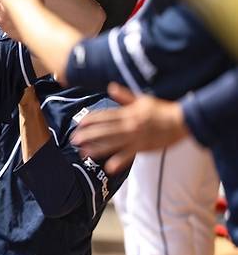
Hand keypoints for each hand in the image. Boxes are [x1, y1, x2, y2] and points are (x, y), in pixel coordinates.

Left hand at [71, 83, 189, 172]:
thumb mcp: (142, 100)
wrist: (181, 121)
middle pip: (104, 131)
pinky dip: (119, 162)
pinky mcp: (143, 148)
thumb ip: (125, 96)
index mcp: (128, 113)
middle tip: (74, 139)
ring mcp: (136, 138)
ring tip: (83, 153)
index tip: (79, 123)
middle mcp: (129, 125)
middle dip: (88, 135)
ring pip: (113, 144)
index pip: (105, 116)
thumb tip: (111, 87)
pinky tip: (108, 167)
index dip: (91, 119)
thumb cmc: (161, 109)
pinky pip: (129, 156)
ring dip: (97, 149)